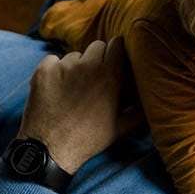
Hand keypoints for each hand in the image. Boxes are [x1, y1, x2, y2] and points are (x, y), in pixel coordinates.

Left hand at [18, 38, 127, 173]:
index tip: (113, 60)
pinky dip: (54, 71)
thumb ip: (140, 111)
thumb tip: (151, 102)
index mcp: (110, 76)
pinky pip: (52, 60)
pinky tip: (56, 89)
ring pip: (74, 56)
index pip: (117, 44)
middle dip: (97, 58)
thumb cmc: (89, 140)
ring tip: (73, 89)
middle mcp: (88, 66)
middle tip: (94, 77)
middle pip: (96, 46)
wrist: (51, 149)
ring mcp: (63, 66)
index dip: (116, 52)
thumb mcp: (121, 128)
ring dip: (75, 67)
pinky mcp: (43, 70)